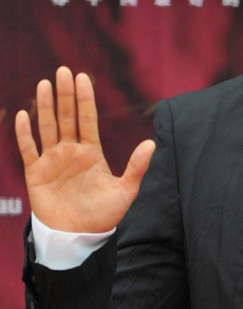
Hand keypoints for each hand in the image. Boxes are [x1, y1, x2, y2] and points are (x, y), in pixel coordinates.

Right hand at [15, 67, 154, 232]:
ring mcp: (52, 160)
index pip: (87, 119)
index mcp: (91, 153)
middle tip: (63, 71)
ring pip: (47, 127)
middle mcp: (71, 151)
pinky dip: (24, 133)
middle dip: (65, 94)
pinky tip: (23, 115)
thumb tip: (151, 144)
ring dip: (45, 106)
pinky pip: (28, 149)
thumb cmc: (102, 216)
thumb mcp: (124, 192)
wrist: (78, 237)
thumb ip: (136, 168)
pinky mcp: (36, 173)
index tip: (83, 77)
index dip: (84, 99)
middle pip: (66, 117)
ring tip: (45, 84)